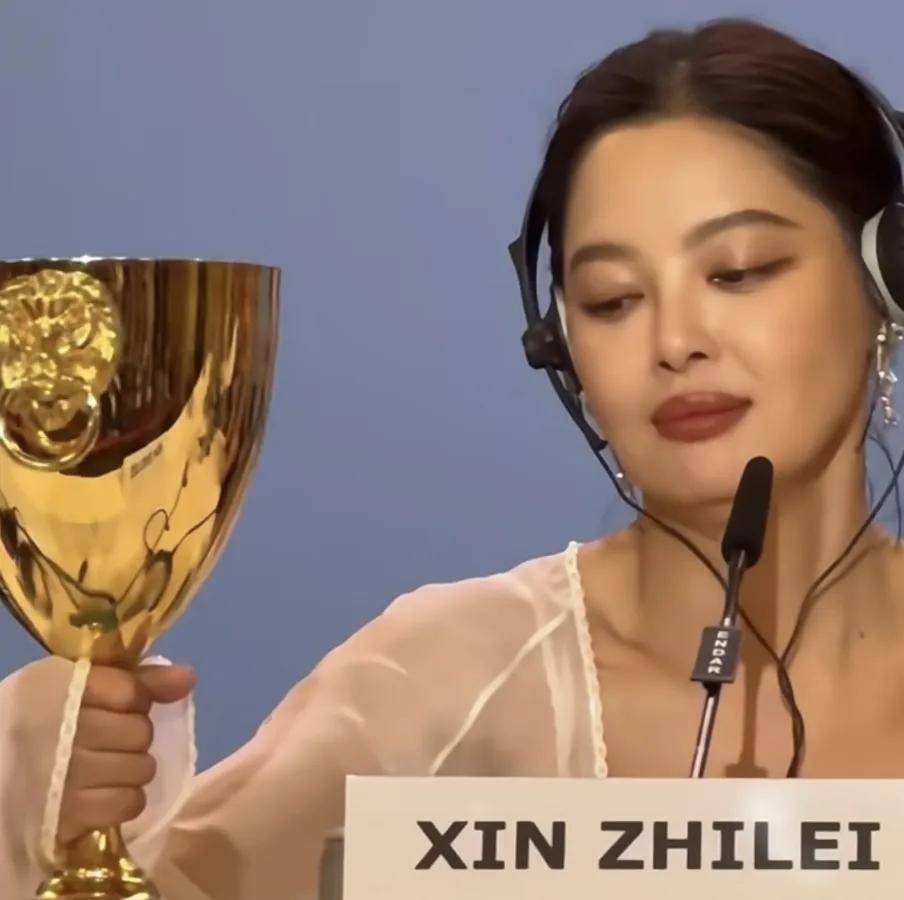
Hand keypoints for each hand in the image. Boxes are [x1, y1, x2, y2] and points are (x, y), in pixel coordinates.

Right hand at [57, 662, 196, 844]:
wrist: (1, 768)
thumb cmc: (48, 720)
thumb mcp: (85, 686)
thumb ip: (139, 679)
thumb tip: (188, 678)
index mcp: (62, 688)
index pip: (131, 692)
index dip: (135, 701)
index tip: (118, 707)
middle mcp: (62, 729)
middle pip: (140, 732)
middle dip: (133, 737)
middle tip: (108, 742)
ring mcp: (65, 775)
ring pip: (141, 768)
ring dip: (131, 770)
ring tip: (104, 768)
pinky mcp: (68, 815)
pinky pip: (129, 803)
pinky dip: (124, 800)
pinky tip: (103, 793)